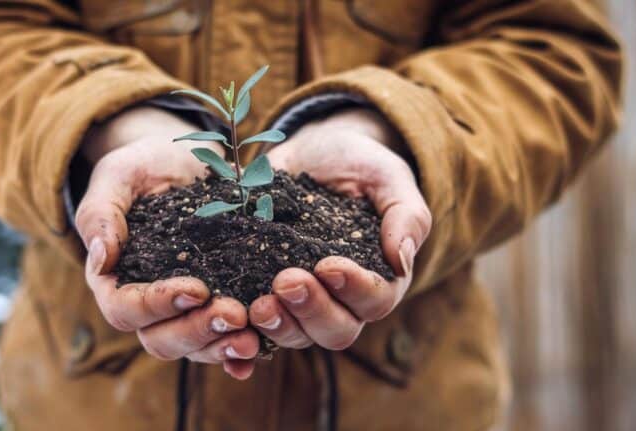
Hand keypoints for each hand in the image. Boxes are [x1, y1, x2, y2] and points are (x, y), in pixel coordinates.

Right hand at [76, 106, 257, 378]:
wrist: (185, 161)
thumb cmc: (144, 166)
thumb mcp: (119, 175)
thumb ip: (101, 213)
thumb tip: (98, 258)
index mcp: (115, 278)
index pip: (125, 309)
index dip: (157, 306)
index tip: (196, 288)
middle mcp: (148, 304)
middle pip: (161, 339)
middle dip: (198, 330)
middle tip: (235, 314)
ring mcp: (184, 310)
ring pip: (195, 347)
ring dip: (222, 344)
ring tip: (253, 333)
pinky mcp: (218, 304)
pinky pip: (224, 339)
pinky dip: (239, 351)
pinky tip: (261, 347)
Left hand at [249, 108, 430, 349]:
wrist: (311, 153)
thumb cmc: (357, 164)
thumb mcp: (386, 176)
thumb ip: (406, 215)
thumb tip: (402, 260)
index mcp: (379, 277)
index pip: (374, 300)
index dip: (353, 289)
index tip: (328, 264)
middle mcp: (341, 300)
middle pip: (335, 330)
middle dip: (311, 311)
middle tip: (286, 281)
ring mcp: (301, 301)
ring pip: (295, 334)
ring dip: (277, 324)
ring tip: (257, 303)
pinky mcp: (263, 292)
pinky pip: (255, 327)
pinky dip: (243, 333)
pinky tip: (229, 321)